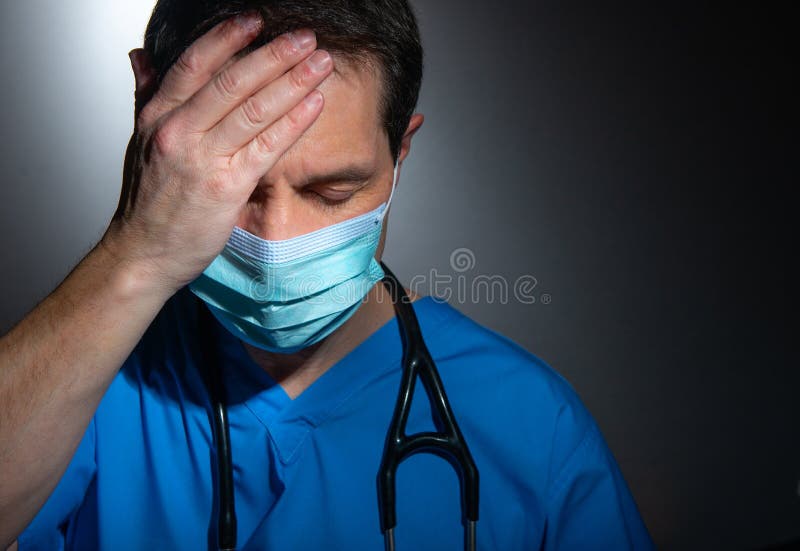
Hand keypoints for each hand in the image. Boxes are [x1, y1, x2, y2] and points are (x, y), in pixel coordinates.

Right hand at [104, 13, 332, 293]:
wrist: (142, 254)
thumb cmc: (147, 202)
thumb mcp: (140, 141)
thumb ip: (146, 96)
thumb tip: (142, 57)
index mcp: (158, 116)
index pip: (196, 64)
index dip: (228, 38)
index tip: (255, 20)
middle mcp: (179, 131)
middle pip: (233, 81)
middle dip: (274, 55)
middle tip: (306, 37)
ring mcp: (203, 159)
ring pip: (255, 109)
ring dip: (293, 82)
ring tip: (321, 63)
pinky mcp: (227, 186)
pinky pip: (267, 146)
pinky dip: (294, 122)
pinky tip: (315, 104)